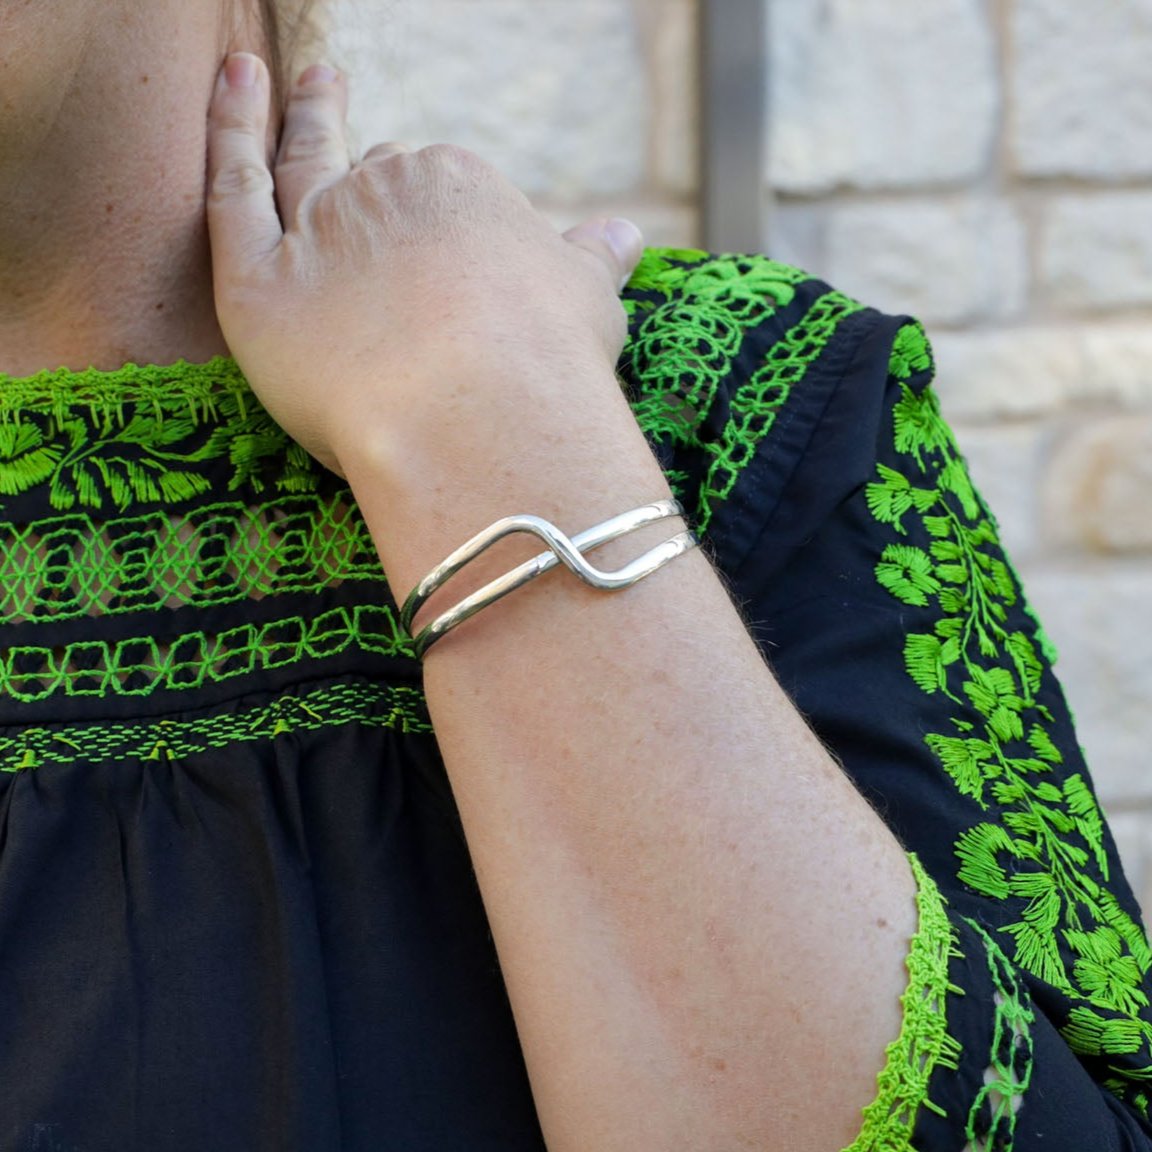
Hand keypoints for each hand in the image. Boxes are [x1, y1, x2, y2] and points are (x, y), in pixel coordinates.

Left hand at [206, 53, 644, 479]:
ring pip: (299, 160)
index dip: (437, 217)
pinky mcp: (258, 285)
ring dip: (295, 114)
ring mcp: (318, 230)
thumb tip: (623, 235)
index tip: (440, 245)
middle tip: (341, 110)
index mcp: (461, 190)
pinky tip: (233, 81)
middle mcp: (386, 192)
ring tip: (284, 81)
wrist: (481, 417)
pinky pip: (231, 191)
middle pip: (368, 175)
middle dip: (364, 163)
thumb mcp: (587, 297)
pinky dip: (227, 129)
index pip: (438, 192)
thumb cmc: (547, 362)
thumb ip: (592, 259)